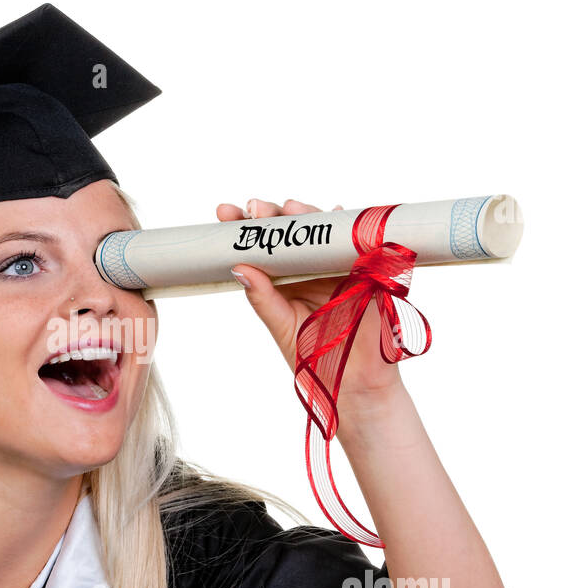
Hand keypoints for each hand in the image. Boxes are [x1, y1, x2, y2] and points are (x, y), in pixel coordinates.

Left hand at [217, 197, 403, 400]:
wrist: (354, 379)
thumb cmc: (314, 357)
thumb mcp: (282, 326)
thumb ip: (262, 299)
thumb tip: (238, 267)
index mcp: (281, 280)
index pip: (259, 247)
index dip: (243, 227)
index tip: (225, 213)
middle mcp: (305, 268)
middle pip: (288, 232)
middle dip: (270, 215)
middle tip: (255, 208)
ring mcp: (332, 265)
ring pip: (318, 231)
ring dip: (304, 214)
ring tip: (289, 208)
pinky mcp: (361, 268)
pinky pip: (353, 242)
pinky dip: (345, 226)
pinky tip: (335, 214)